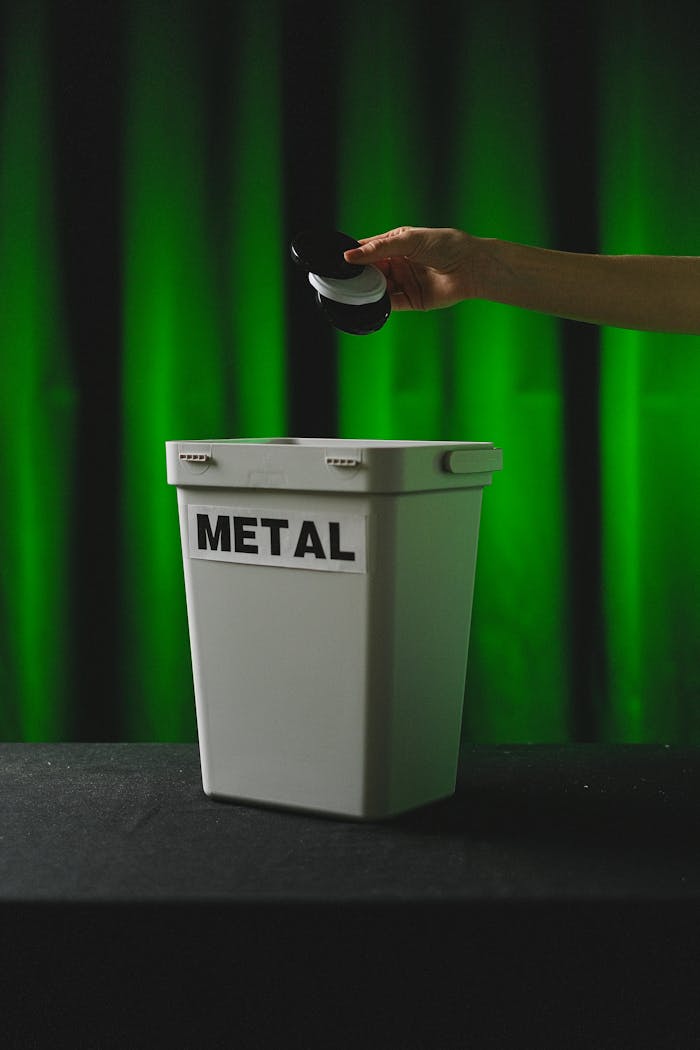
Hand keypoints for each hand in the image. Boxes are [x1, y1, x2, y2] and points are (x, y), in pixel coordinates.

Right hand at [343, 226, 479, 310]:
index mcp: (396, 244)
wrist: (471, 267)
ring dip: (367, 290)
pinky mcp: (411, 300)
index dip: (354, 254)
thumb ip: (379, 249)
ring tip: (355, 291)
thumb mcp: (409, 240)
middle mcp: (398, 263)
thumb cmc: (446, 245)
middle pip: (370, 271)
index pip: (368, 249)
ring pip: (378, 288)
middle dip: (358, 275)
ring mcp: (404, 282)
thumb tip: (350, 255)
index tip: (339, 260)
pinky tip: (371, 301)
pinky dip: (379, 303)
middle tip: (343, 279)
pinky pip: (390, 303)